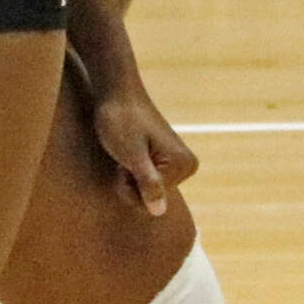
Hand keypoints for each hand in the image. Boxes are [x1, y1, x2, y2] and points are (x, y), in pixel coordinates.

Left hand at [89, 79, 199, 216]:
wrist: (116, 91)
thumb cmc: (121, 120)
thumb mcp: (132, 155)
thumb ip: (148, 183)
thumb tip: (159, 212)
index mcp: (183, 164)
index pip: (150, 203)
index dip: (129, 186)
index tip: (126, 159)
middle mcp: (187, 165)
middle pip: (151, 199)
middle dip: (130, 183)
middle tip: (124, 155)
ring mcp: (177, 162)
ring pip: (146, 191)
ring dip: (129, 176)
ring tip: (126, 151)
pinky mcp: (166, 158)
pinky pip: (146, 179)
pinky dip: (132, 170)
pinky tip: (129, 151)